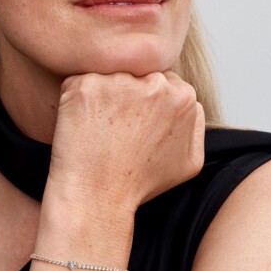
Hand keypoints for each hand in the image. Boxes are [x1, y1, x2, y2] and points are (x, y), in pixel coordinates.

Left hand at [48, 71, 204, 215]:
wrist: (97, 197)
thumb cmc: (139, 183)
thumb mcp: (189, 162)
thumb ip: (196, 124)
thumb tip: (191, 103)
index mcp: (183, 97)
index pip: (160, 80)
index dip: (142, 100)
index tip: (131, 122)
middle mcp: (154, 84)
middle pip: (135, 73)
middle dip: (123, 92)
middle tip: (112, 124)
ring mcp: (118, 82)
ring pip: (107, 74)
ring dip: (100, 93)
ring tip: (96, 127)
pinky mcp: (85, 86)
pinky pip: (78, 81)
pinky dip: (75, 98)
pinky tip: (79, 124)